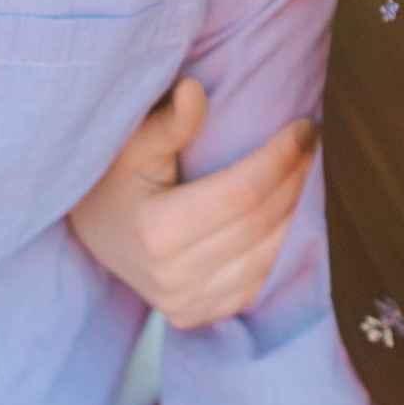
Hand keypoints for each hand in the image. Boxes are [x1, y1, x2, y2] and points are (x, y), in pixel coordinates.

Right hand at [67, 78, 316, 328]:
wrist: (90, 234)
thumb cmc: (112, 179)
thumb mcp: (131, 145)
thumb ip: (168, 121)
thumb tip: (194, 88)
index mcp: (156, 231)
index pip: (241, 193)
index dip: (280, 158)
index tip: (305, 127)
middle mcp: (172, 276)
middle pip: (260, 224)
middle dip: (296, 179)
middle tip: (313, 143)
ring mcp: (186, 303)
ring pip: (268, 257)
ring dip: (298, 211)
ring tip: (307, 171)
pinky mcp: (197, 316)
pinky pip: (259, 282)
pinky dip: (282, 246)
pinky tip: (291, 212)